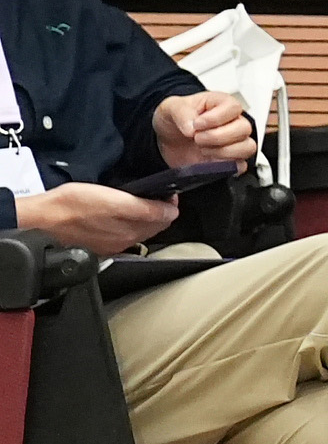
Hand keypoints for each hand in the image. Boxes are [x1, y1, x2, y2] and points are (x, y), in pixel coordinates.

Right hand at [17, 185, 177, 254]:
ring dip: (149, 221)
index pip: (165, 217)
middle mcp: (127, 239)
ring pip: (144, 233)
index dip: (169, 204)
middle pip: (157, 227)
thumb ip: (142, 206)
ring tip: (143, 207)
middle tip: (159, 199)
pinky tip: (125, 220)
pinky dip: (133, 229)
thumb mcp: (109, 196)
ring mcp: (115, 245)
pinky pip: (128, 240)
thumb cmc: (70, 203)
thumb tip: (168, 210)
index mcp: (131, 225)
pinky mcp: (104, 249)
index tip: (168, 194)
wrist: (42, 220)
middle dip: (162, 213)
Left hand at [152, 92, 257, 170]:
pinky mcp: (231, 161)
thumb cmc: (176, 119)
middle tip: (198, 138)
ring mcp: (234, 143)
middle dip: (217, 136)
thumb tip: (191, 128)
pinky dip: (225, 166)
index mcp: (221, 104)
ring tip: (203, 149)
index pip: (233, 108)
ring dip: (223, 152)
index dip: (216, 117)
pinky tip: (209, 160)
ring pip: (247, 148)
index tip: (197, 124)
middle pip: (244, 129)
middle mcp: (232, 123)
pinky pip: (241, 166)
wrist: (169, 140)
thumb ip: (181, 113)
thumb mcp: (171, 107)